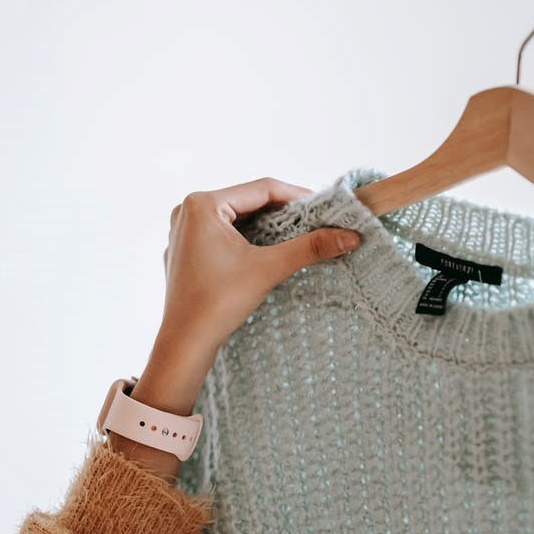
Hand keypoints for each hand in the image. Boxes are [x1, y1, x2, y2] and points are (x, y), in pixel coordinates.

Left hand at [158, 176, 361, 374]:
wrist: (185, 343)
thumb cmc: (217, 304)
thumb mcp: (269, 269)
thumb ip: (310, 248)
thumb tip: (351, 235)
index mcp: (202, 205)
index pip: (261, 189)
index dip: (297, 196)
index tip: (324, 207)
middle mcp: (187, 211)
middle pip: (248, 202)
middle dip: (282, 213)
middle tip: (314, 222)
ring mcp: (182, 232)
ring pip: (235, 219)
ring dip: (265, 226)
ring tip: (296, 236)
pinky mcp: (185, 251)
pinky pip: (221, 235)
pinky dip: (245, 239)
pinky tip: (266, 252)